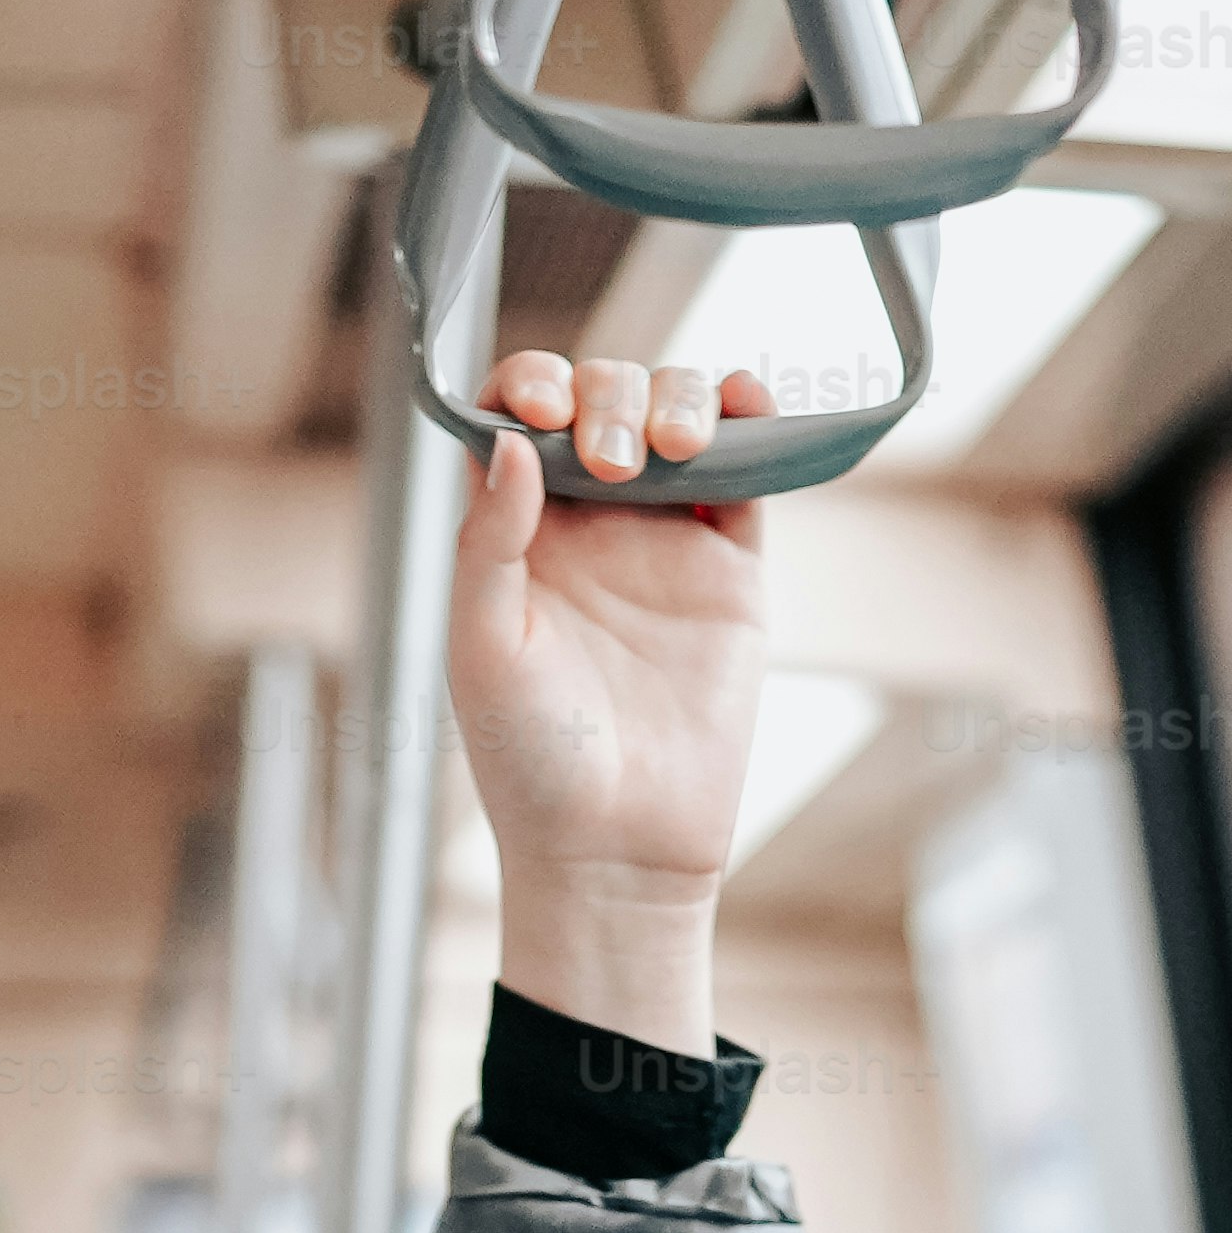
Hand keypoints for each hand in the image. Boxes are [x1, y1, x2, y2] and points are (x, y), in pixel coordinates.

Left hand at [444, 350, 771, 1059]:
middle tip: (611, 461)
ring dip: (677, 398)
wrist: (618, 848)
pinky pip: (748, 471)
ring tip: (672, 449)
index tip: (543, 408)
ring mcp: (663, 538)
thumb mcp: (481, 649)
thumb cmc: (529, 763)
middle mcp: (589, 523)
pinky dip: (750, 419)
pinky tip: (743, 405)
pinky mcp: (730, 567)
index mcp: (514, 532)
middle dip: (608, 395)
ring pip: (676, 417)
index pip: (516, 417)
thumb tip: (513, 440)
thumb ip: (487, 541)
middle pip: (602, 398)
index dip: (528, 384)